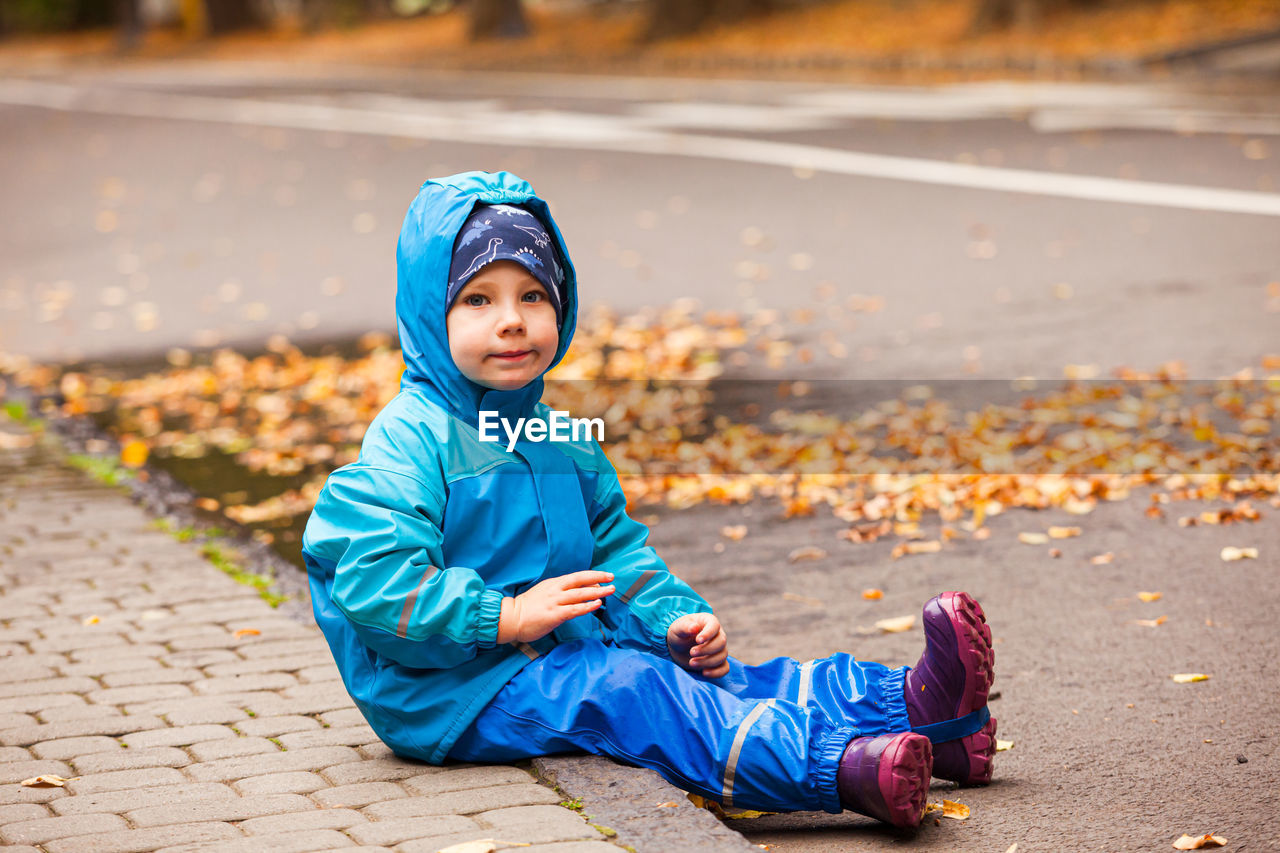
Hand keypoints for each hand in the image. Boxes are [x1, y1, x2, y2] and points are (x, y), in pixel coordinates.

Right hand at [497, 571, 613, 644]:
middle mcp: (556, 590)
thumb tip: (577, 594)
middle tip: (612, 578)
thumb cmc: (527, 608)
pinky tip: (597, 604)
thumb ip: (559, 593)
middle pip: (581, 581)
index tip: (604, 576)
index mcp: (553, 584)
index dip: (592, 575)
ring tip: (610, 590)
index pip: (576, 576)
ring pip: (580, 594)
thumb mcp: (544, 594)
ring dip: (597, 591)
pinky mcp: (554, 615)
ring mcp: (555, 602)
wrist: (511, 618)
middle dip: (598, 579)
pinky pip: (575, 609)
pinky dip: (587, 606)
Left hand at [667, 612, 728, 677]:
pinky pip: (725, 668)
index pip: (715, 626)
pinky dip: (717, 672)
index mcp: (709, 622)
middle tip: (691, 653)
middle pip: (721, 642)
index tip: (697, 640)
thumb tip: (694, 627)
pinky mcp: (718, 662)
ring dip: (708, 662)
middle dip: (707, 650)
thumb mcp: (678, 628)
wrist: (677, 647)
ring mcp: (719, 649)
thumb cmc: (679, 633)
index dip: (708, 633)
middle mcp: (717, 634)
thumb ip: (685, 626)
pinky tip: (704, 673)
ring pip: (722, 656)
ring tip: (691, 663)